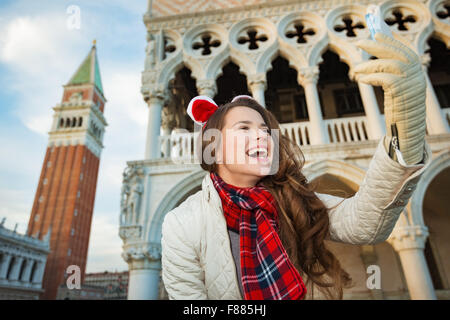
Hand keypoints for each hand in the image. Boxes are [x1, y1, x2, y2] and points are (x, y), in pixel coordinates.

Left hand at [353, 32, 425, 164]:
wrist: (407, 132)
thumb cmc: (400, 111)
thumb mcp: (397, 90)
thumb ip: (392, 75)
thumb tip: (376, 61)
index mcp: (416, 72)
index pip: (403, 50)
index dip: (389, 41)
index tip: (374, 34)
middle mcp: (416, 75)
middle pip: (396, 53)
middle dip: (376, 46)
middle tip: (358, 42)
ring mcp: (411, 84)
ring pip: (389, 65)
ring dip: (369, 65)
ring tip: (355, 69)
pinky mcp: (402, 94)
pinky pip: (385, 79)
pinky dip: (372, 77)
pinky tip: (361, 80)